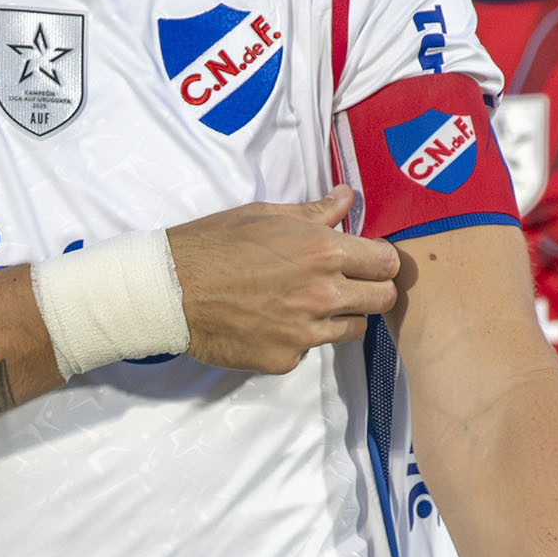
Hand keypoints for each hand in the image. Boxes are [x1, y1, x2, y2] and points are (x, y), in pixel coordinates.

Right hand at [168, 183, 398, 372]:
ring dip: (341, 315)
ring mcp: (306, 331)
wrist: (171, 289)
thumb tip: (348, 198)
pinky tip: (273, 321)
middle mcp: (323, 294)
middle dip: (373, 289)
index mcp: (323, 251)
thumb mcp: (265, 215)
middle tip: (348, 283)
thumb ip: (316, 213)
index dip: (380, 260)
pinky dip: (301, 337)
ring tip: (308, 302)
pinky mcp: (286, 358)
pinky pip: (311, 348)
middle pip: (383, 299)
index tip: (368, 260)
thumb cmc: (214, 244)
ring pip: (354, 328)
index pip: (387, 262)